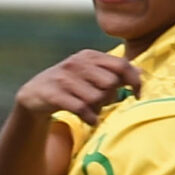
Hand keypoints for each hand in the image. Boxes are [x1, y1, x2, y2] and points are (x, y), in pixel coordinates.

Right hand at [14, 50, 140, 127]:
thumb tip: (139, 71)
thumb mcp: (89, 74)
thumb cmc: (69, 86)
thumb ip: (112, 72)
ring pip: (97, 97)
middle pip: (110, 83)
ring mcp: (64, 78)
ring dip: (98, 109)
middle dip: (111, 97)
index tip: (137, 95)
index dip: (134, 81)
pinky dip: (90, 117)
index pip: (121, 65)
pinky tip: (89, 119)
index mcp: (88, 56)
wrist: (34, 95)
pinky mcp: (54, 94)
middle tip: (103, 103)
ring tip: (92, 110)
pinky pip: (82, 109)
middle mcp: (76, 63)